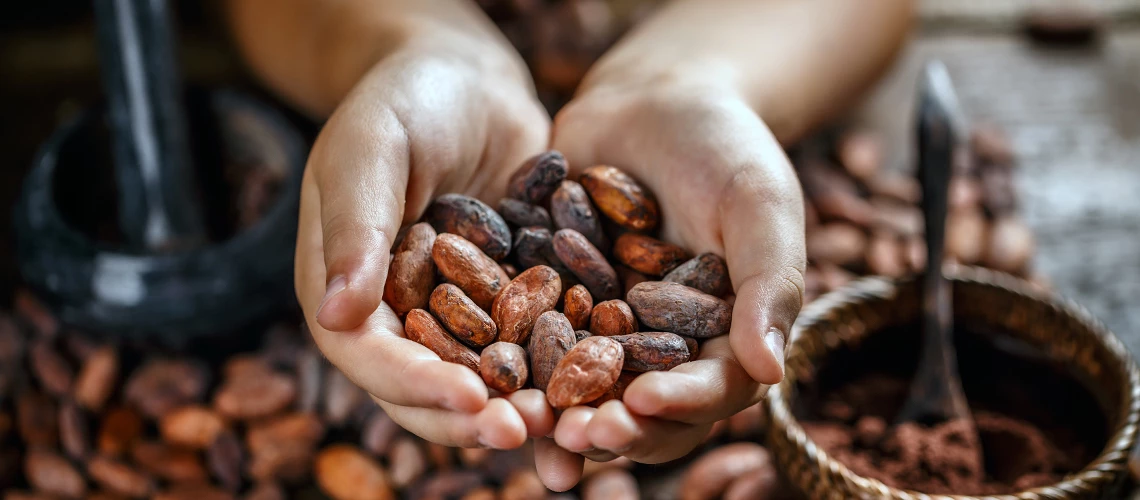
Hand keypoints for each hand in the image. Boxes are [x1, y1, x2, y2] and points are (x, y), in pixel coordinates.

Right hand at [294, 45, 554, 448]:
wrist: (467, 77)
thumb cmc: (405, 98)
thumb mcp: (373, 148)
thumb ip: (356, 225)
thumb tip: (336, 315)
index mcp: (347, 290)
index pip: (371, 356)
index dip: (417, 385)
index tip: (471, 403)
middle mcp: (400, 316)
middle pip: (428, 387)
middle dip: (476, 416)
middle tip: (532, 432)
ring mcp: (458, 314)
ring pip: (484, 379)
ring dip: (524, 407)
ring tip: (572, 425)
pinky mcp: (510, 300)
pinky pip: (531, 344)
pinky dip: (561, 369)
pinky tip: (604, 384)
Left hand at [534, 80, 805, 488]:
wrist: (654, 96)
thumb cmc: (726, 145)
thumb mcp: (760, 203)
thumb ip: (771, 283)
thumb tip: (772, 372)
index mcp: (723, 339)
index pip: (709, 390)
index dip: (679, 405)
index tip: (644, 404)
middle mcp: (660, 349)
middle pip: (638, 408)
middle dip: (608, 427)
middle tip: (572, 437)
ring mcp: (601, 329)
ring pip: (577, 387)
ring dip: (550, 412)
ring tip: (519, 423)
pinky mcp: (550, 302)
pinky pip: (524, 338)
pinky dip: (502, 358)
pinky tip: (472, 369)